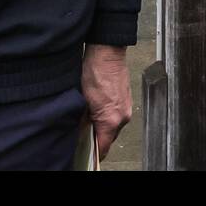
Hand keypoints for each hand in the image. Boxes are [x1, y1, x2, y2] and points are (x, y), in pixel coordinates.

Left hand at [80, 44, 130, 160]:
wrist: (107, 52)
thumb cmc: (94, 71)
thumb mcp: (81, 98)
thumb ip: (81, 118)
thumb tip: (79, 129)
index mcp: (111, 119)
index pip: (103, 146)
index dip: (94, 152)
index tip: (86, 153)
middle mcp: (122, 117)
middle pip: (109, 136)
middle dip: (96, 137)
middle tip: (83, 134)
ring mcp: (126, 108)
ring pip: (112, 125)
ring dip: (101, 124)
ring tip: (88, 117)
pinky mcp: (126, 100)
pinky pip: (116, 115)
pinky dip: (107, 115)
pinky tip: (96, 107)